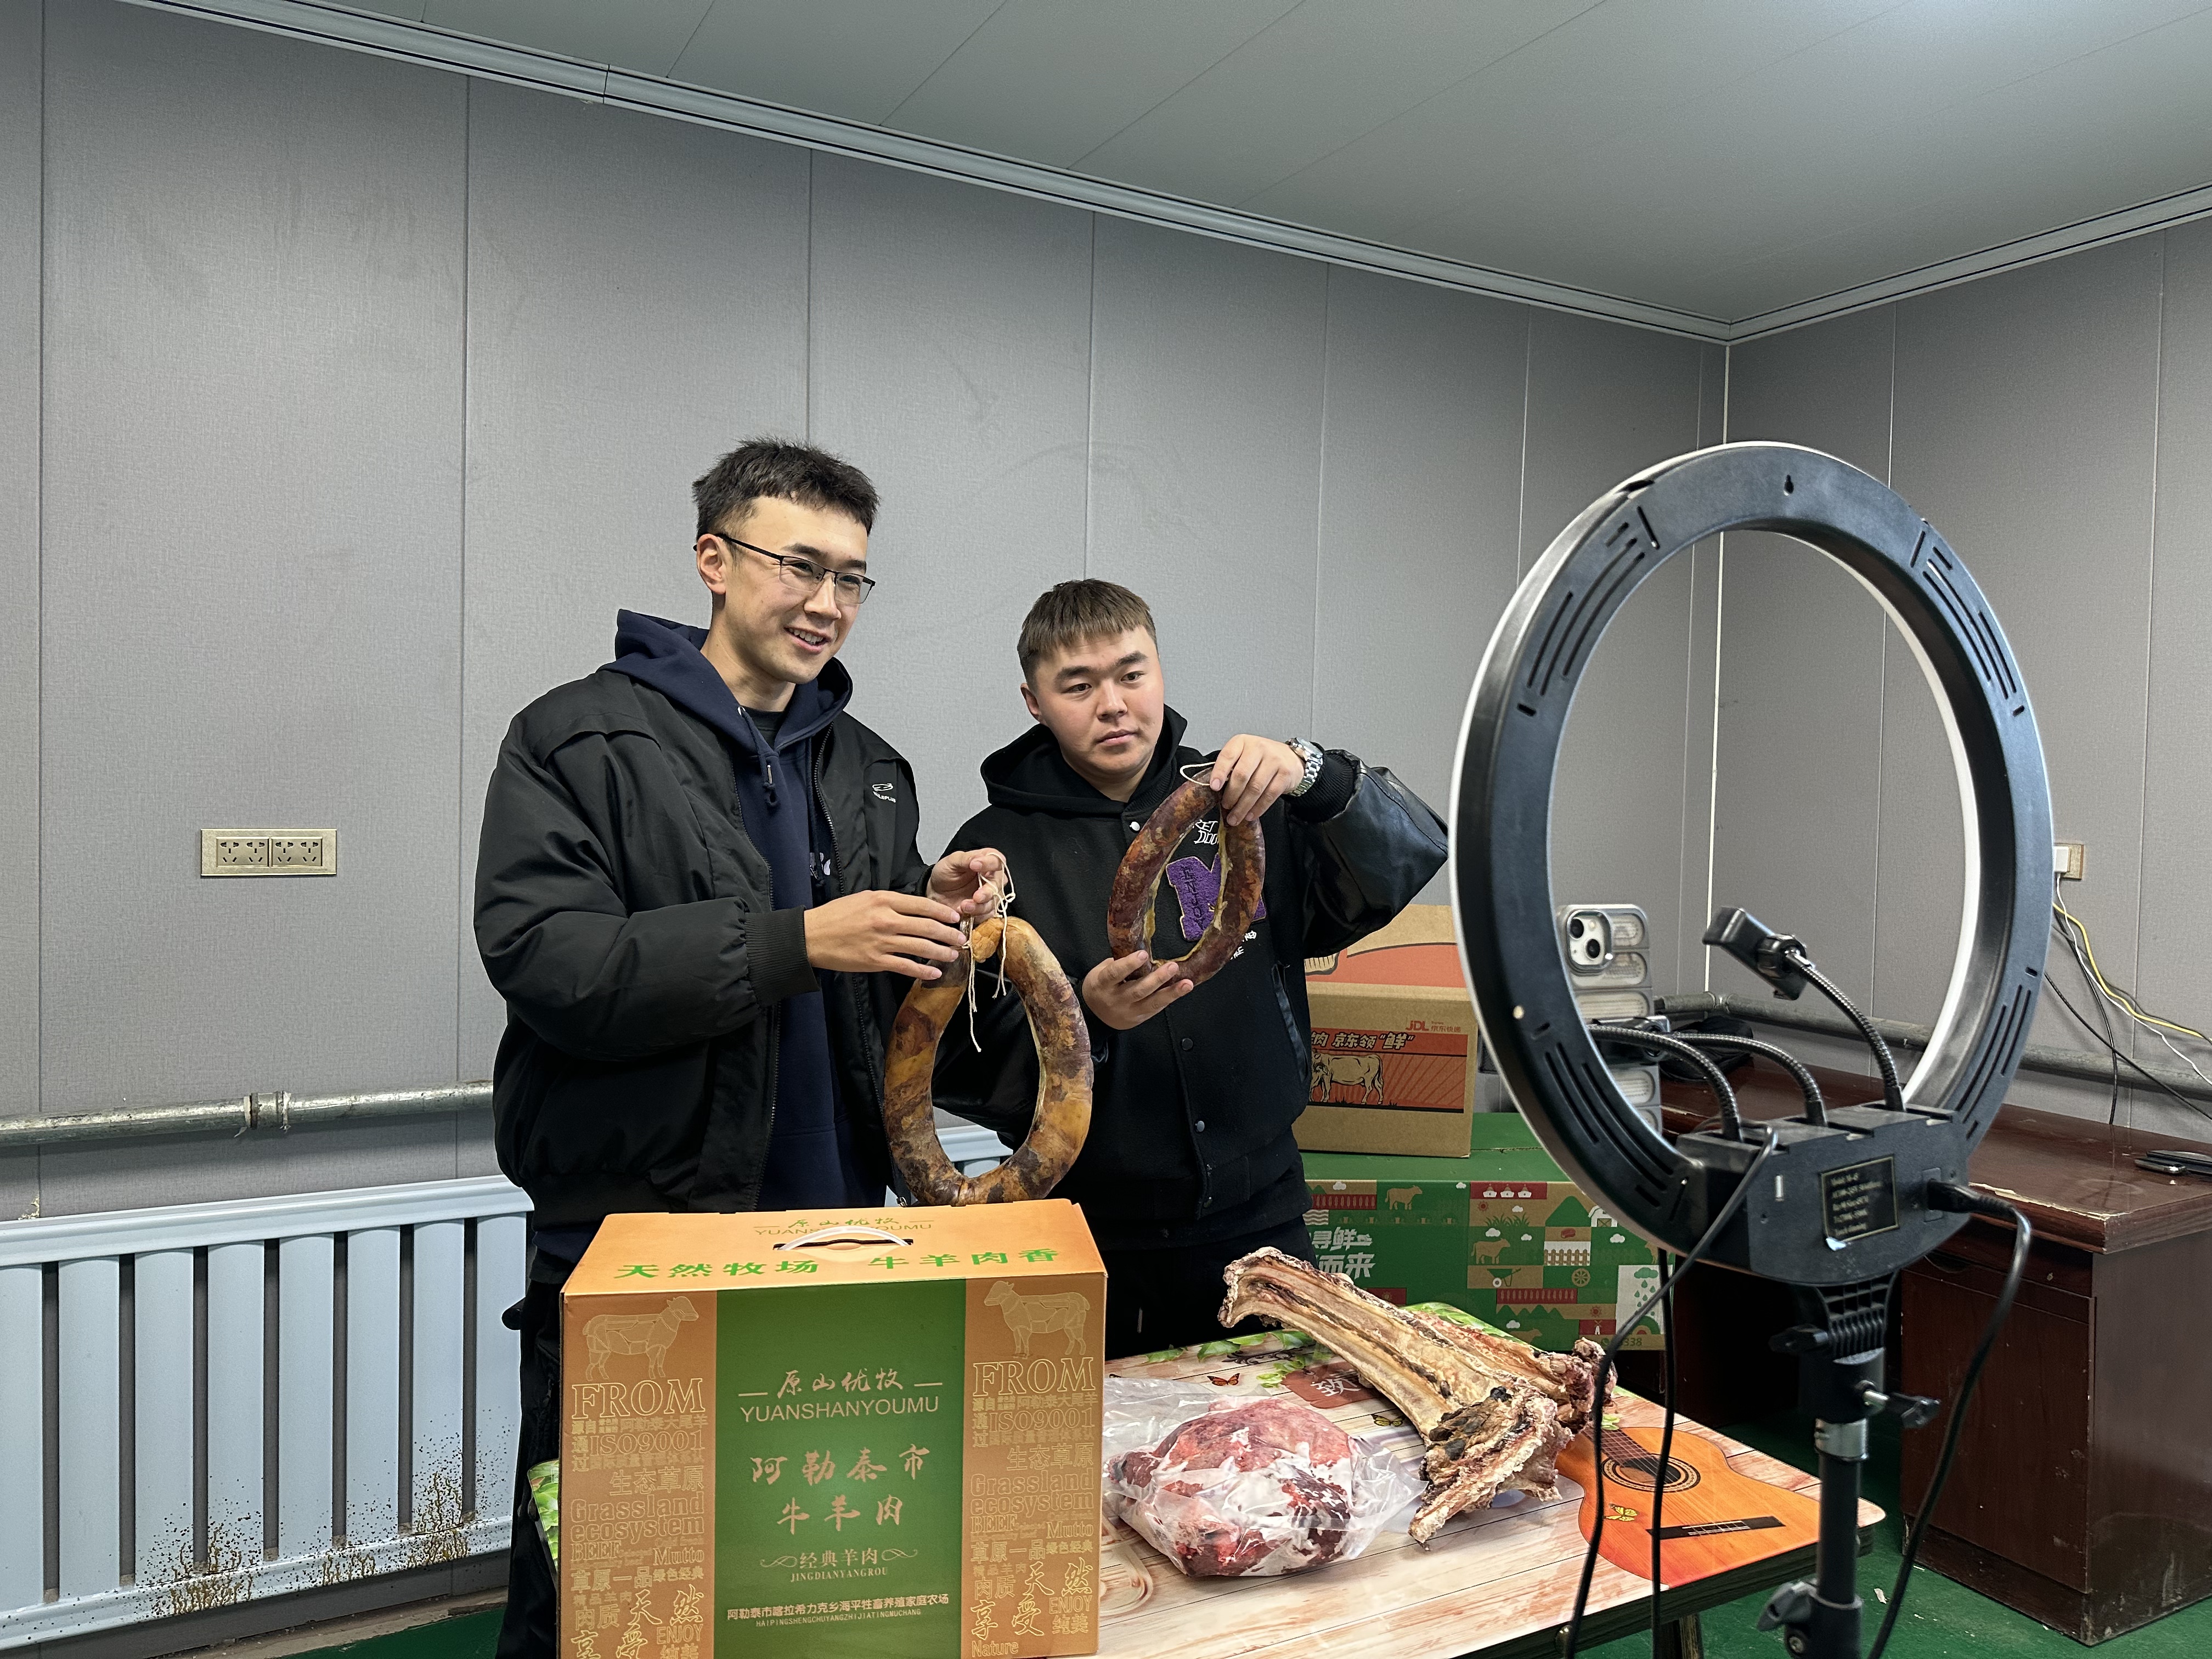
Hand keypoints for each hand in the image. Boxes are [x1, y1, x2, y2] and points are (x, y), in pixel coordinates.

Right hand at [804, 890, 965, 979]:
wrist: (812, 936)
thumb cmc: (836, 915)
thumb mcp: (863, 898)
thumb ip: (889, 902)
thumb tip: (913, 908)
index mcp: (883, 900)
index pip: (922, 905)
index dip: (942, 912)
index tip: (954, 917)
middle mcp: (885, 919)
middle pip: (926, 926)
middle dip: (948, 933)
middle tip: (961, 937)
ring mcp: (881, 942)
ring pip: (920, 947)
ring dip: (941, 952)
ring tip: (953, 954)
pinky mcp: (875, 961)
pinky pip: (905, 966)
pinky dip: (922, 971)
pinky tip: (934, 972)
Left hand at [928, 848, 1008, 916]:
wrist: (936, 894)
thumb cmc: (945, 875)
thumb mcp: (951, 862)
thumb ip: (966, 858)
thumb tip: (977, 860)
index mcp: (986, 862)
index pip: (996, 860)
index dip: (989, 863)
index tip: (974, 865)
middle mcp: (991, 878)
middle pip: (999, 884)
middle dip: (987, 892)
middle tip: (976, 896)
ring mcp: (990, 895)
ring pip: (994, 902)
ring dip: (979, 906)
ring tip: (963, 906)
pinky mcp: (985, 909)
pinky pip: (988, 914)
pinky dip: (977, 915)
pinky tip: (964, 912)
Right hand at [1082, 950, 1193, 1030]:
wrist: (1093, 1016)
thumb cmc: (1099, 987)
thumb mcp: (1100, 972)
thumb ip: (1118, 962)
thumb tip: (1138, 947)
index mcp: (1102, 984)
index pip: (1115, 973)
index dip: (1129, 964)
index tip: (1143, 954)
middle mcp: (1115, 999)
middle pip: (1138, 990)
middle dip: (1157, 979)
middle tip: (1172, 966)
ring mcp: (1128, 1011)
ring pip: (1151, 1003)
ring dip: (1171, 992)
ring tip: (1186, 983)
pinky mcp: (1139, 1018)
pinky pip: (1156, 1008)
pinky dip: (1170, 998)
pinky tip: (1182, 990)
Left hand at [1209, 735, 1303, 825]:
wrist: (1290, 758)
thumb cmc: (1261, 758)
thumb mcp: (1244, 754)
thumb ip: (1231, 767)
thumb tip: (1217, 790)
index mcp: (1243, 742)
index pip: (1228, 755)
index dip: (1219, 772)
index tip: (1214, 787)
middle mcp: (1259, 748)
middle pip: (1241, 775)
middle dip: (1231, 795)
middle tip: (1226, 806)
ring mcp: (1274, 760)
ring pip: (1255, 788)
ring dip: (1243, 806)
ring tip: (1236, 817)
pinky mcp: (1285, 774)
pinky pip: (1269, 795)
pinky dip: (1258, 808)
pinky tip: (1251, 814)